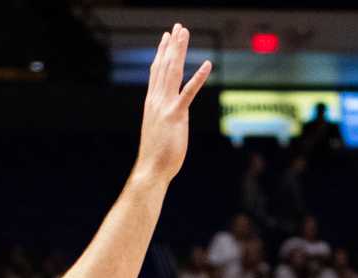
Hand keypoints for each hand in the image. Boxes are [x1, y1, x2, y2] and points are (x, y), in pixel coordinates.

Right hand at [133, 25, 210, 185]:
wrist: (151, 170)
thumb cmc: (156, 155)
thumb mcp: (158, 129)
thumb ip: (163, 117)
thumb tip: (168, 114)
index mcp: (152, 103)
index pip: (156, 72)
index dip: (162, 53)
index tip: (166, 37)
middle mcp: (156, 100)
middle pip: (165, 66)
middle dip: (172, 45)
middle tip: (177, 27)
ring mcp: (165, 106)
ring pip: (173, 72)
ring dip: (180, 51)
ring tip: (184, 34)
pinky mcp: (176, 116)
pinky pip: (189, 93)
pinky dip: (198, 77)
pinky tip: (207, 64)